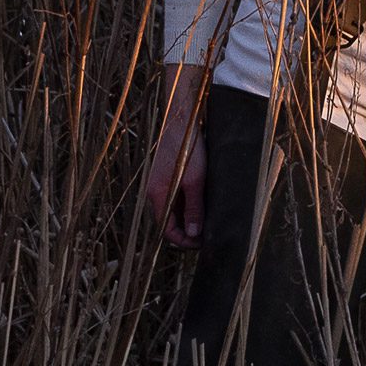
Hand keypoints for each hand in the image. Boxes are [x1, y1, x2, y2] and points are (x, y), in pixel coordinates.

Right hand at [145, 66, 208, 247]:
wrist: (182, 121)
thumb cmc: (188, 150)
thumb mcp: (195, 181)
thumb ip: (193, 208)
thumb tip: (194, 233)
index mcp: (158, 195)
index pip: (167, 230)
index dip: (184, 241)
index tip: (202, 244)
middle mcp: (156, 192)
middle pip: (170, 222)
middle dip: (188, 232)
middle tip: (209, 235)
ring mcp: (162, 183)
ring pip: (174, 210)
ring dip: (189, 219)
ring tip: (209, 221)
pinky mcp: (168, 176)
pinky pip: (177, 198)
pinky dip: (188, 205)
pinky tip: (204, 204)